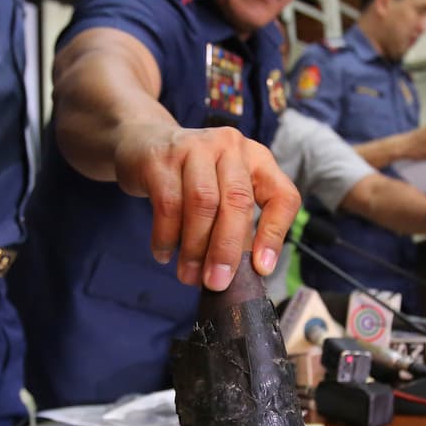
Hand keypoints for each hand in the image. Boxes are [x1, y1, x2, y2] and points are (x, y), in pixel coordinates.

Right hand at [113, 124, 301, 290]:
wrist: (144, 143)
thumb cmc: (192, 178)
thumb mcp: (224, 191)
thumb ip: (237, 225)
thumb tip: (243, 273)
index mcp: (257, 158)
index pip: (281, 195)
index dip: (275, 234)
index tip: (262, 269)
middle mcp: (230, 147)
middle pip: (237, 202)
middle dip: (227, 249)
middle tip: (217, 282)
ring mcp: (195, 148)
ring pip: (202, 203)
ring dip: (196, 248)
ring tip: (189, 275)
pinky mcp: (161, 159)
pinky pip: (168, 204)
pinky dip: (166, 236)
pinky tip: (165, 255)